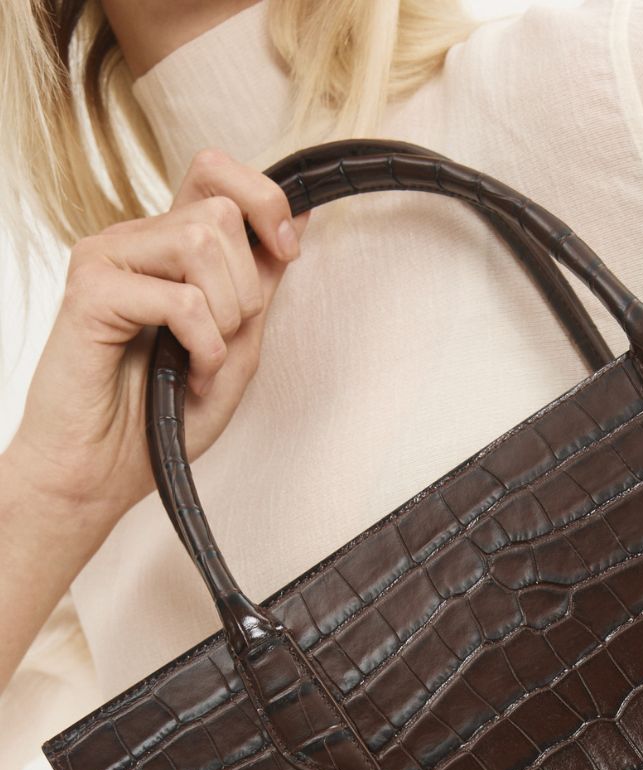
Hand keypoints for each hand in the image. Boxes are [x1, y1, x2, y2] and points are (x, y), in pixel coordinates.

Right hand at [6, 146, 309, 533]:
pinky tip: (187, 374)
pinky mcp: (90, 291)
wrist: (101, 472)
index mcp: (167, 248)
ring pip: (201, 242)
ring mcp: (107, 259)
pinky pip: (180, 298)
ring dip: (225, 316)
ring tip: (202, 361)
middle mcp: (134, 242)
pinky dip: (203, 345)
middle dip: (246, 289)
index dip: (265, 199)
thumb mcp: (236, 347)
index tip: (287, 251)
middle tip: (223, 342)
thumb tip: (299, 220)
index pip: (215, 172)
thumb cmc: (161, 418)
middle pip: (220, 213)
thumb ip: (262, 284)